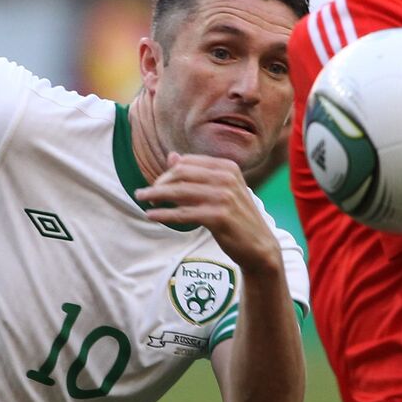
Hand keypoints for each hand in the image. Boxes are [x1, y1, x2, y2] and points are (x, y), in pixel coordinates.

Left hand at [135, 153, 278, 270]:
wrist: (259, 246)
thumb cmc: (237, 217)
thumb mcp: (221, 190)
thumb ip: (197, 173)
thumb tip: (172, 155)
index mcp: (227, 167)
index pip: (187, 162)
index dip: (167, 173)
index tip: (157, 185)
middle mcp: (226, 178)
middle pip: (180, 174)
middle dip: (159, 183)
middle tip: (145, 194)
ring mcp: (224, 196)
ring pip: (179, 192)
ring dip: (156, 195)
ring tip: (141, 200)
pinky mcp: (219, 216)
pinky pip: (183, 213)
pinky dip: (164, 214)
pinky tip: (152, 216)